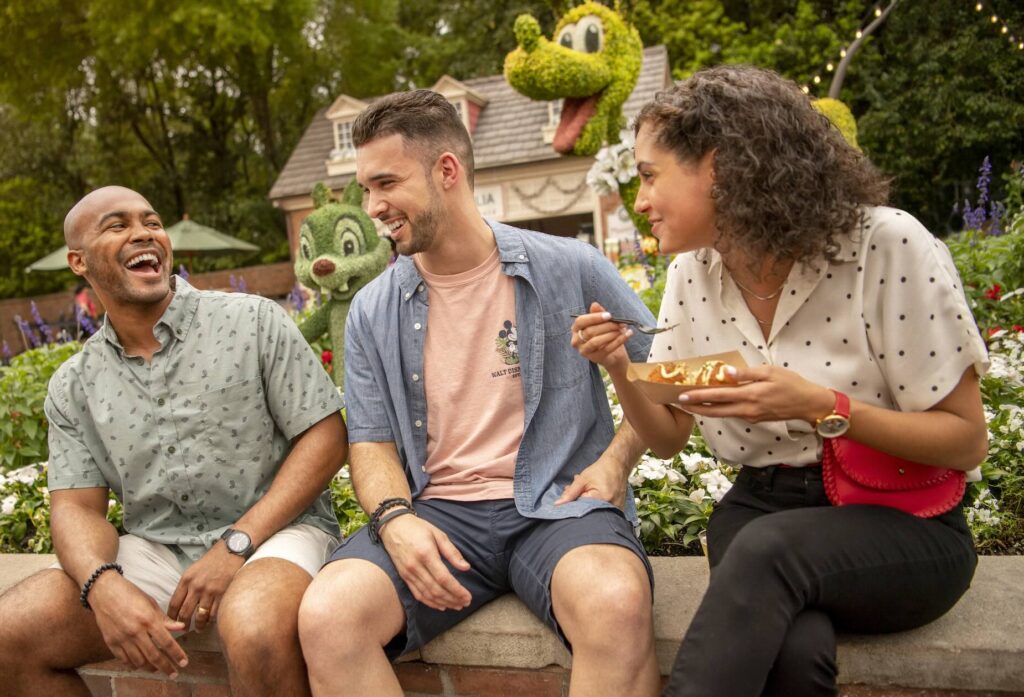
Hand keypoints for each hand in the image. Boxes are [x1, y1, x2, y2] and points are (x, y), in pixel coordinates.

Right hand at [89, 571, 187, 675]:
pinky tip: (140, 664)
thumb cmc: (130, 594)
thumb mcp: (150, 603)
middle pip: (154, 656)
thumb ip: (165, 619)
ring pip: (139, 661)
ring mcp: (122, 638)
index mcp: (148, 619)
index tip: (184, 663)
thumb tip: (181, 628)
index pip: (166, 642)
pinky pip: (124, 659)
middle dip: (166, 667)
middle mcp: (135, 631)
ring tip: (158, 669)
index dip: (177, 654)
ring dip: (150, 668)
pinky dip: (134, 664)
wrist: (104, 591)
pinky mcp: (111, 642)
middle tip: (174, 673)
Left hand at [167, 542, 245, 630]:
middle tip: (184, 629)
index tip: (172, 622)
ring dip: (198, 625)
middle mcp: (196, 586)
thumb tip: (182, 602)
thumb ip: (187, 585)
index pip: (174, 603)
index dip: (171, 616)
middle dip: (183, 624)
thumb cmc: (214, 559)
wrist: (232, 550)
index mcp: (186, 579)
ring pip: (200, 616)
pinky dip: (212, 620)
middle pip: (185, 612)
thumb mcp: (194, 569)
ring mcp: (210, 591)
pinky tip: (212, 621)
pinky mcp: (223, 593)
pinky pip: (215, 613)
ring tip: (199, 628)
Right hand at [380, 513, 471, 611]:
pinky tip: (441, 605)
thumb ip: (452, 552)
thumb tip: (466, 568)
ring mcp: (408, 573)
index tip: (468, 596)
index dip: (457, 590)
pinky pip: (417, 594)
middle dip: (453, 599)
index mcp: (426, 553)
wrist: (393, 526)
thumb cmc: (418, 528)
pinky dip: (430, 602)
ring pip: (427, 595)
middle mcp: (415, 566)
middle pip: (436, 589)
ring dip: (444, 603)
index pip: (444, 578)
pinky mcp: (404, 577)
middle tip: (466, 603)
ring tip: (457, 606)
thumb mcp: (438, 534)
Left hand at [555, 455, 628, 508]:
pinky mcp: (619, 510)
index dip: (573, 501)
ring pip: (595, 510)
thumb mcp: (583, 479)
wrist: (618, 465)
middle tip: (581, 489)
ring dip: (588, 502)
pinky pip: (604, 511)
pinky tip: (595, 493)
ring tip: (589, 489)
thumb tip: (558, 504)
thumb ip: (570, 493)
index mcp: (602, 499)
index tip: (570, 493)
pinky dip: (596, 504)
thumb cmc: (601, 470)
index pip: (581, 508)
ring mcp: (617, 509)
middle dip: (580, 502)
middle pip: (588, 511)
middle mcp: (611, 507)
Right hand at [572, 301, 632, 373]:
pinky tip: (627, 334)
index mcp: (576, 329)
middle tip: (620, 323)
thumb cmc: (604, 335)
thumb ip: (598, 313)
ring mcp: (584, 351)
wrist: (613, 354)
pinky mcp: (595, 358)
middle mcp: (576, 341)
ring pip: (596, 341)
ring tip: (623, 329)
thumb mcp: (602, 322)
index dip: (594, 317)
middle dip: (607, 326)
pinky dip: (619, 340)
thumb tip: (594, 304)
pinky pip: (607, 349)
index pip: (580, 321)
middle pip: (590, 331)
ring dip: (612, 334)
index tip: (609, 315)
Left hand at [674, 365, 834, 424]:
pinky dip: (720, 409)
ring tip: (691, 403)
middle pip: (715, 411)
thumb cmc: (791, 384)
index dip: (698, 397)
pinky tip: (713, 403)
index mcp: (750, 395)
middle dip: (695, 408)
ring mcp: (750, 416)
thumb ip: (746, 373)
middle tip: (679, 403)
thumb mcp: (770, 372)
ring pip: (722, 414)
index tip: (683, 396)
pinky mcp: (754, 418)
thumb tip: (726, 372)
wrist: (808, 404)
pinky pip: (732, 414)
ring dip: (706, 409)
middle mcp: (747, 409)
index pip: (718, 396)